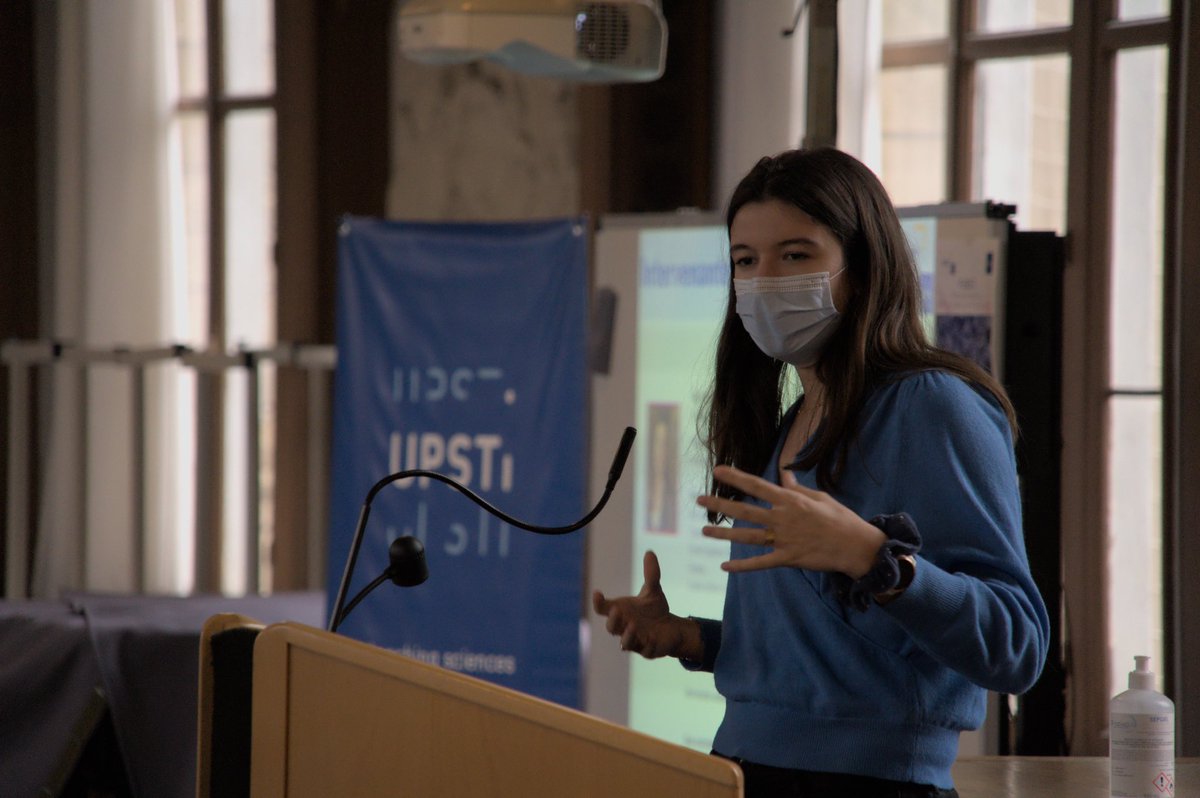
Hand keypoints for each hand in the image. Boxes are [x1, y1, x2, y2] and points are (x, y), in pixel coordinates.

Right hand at [592, 551, 700, 659]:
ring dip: (628, 635)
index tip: (597, 593)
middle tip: (617, 610)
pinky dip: (648, 646)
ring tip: (633, 625)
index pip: (604, 609)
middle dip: (613, 620)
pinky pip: (646, 651)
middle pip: (612, 627)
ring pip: (626, 643)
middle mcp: (625, 627)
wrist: (671, 629)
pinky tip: (653, 638)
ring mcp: (636, 641)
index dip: (598, 603)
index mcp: (621, 612)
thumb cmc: (655, 610)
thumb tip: (650, 551)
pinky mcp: (649, 650)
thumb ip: (651, 574)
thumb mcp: (653, 591)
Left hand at [696, 464, 885, 576]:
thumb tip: (783, 474)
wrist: (857, 546)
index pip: (757, 485)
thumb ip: (797, 488)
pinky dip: (742, 566)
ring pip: (748, 536)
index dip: (736, 477)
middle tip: (699, 499)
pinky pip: (761, 562)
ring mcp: (784, 539)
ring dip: (724, 535)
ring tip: (704, 532)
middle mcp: (783, 518)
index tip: (718, 470)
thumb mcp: (819, 497)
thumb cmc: (840, 518)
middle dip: (720, 505)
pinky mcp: (788, 558)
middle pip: (745, 510)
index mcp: (790, 501)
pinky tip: (725, 566)